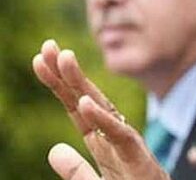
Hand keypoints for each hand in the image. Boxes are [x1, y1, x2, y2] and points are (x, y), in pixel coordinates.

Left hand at [32, 39, 168, 179]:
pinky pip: (119, 135)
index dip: (58, 84)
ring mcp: (127, 144)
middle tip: (48, 46)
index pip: (75, 107)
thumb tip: (54, 151)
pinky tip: (85, 103)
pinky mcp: (138, 158)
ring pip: (103, 109)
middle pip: (86, 100)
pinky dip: (103, 120)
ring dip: (82, 84)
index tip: (39, 60)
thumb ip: (75, 170)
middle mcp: (113, 136)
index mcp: (102, 141)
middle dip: (67, 73)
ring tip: (64, 60)